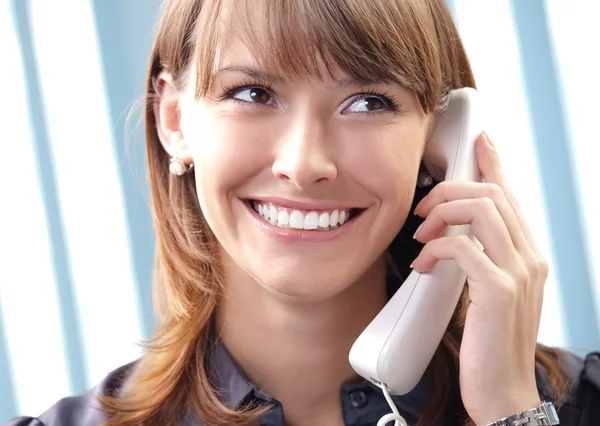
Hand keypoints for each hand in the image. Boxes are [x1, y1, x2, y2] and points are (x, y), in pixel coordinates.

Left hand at [411, 133, 545, 424]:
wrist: (502, 389)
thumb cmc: (490, 340)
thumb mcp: (488, 290)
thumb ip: (480, 257)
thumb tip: (453, 233)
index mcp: (528, 253)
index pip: (511, 194)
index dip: (494, 161)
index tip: (479, 139)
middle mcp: (530, 256)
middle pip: (492, 193)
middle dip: (449, 189)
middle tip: (422, 210)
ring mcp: (519, 272)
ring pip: (481, 209)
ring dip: (442, 213)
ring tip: (420, 234)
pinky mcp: (499, 291)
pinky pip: (462, 247)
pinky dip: (435, 248)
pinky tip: (422, 264)